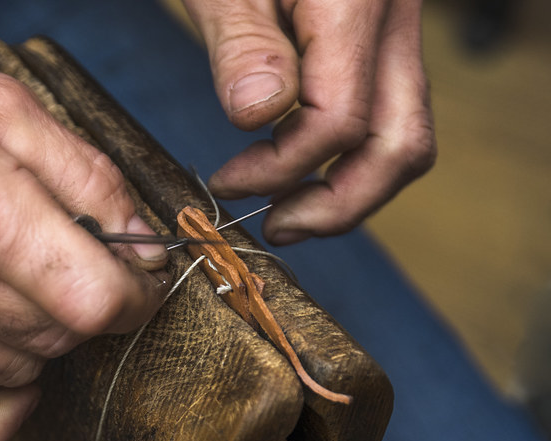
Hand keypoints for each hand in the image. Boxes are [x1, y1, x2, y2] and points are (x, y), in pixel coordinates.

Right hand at [0, 39, 167, 440]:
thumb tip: (143, 246)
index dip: (137, 296)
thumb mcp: (0, 104)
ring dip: (41, 340)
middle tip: (74, 265)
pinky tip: (3, 379)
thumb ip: (88, 177)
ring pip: (17, 372)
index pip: (95, 298)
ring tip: (22, 289)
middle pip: (60, 336)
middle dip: (87, 305)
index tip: (138, 281)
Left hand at [183, 0, 436, 243]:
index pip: (339, 121)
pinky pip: (387, 108)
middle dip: (338, 204)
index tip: (229, 182)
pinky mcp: (384, 34)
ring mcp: (399, 25)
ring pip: (404, 133)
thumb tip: (259, 113)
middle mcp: (396, 16)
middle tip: (276, 226)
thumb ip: (242, 40)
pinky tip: (302, 163)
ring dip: (350, 187)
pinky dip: (351, 151)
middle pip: (401, 145)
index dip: (282, 169)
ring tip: (288, 209)